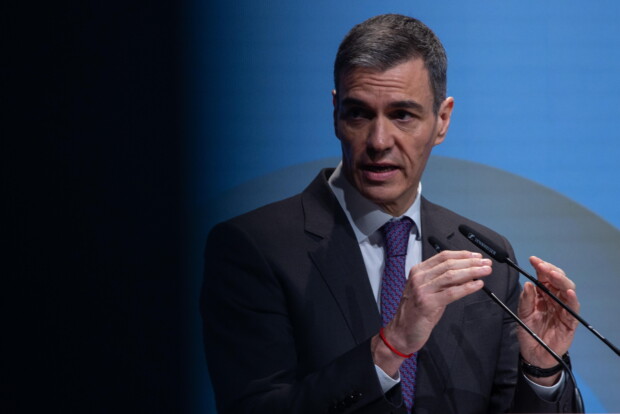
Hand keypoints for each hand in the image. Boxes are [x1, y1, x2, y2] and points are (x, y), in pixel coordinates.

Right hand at [372, 250, 491, 375]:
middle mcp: (419, 278)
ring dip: (471, 272)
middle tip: (486, 263)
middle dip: (470, 262)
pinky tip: (477, 285)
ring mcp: (422, 290)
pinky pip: (452, 292)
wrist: (402, 332)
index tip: (476, 256)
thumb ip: (444, 282)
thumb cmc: (415, 313)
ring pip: (451, 275)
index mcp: (418, 271)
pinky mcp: (428, 303)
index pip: (443, 256)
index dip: (462, 254)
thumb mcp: (428, 291)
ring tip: (484, 271)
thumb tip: (466, 274)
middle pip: (449, 264)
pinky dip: (467, 288)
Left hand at [517, 256, 579, 384]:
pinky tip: (568, 292)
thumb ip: (526, 300)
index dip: (540, 267)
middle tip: (542, 266)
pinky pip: (573, 308)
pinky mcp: (570, 321)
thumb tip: (528, 284)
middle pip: (558, 280)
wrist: (534, 354)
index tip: (533, 259)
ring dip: (561, 280)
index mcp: (543, 295)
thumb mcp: (522, 314)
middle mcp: (555, 299)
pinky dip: (572, 299)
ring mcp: (563, 309)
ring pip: (567, 290)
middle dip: (551, 271)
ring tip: (553, 274)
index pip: (544, 277)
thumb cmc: (529, 332)